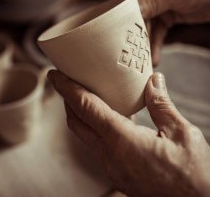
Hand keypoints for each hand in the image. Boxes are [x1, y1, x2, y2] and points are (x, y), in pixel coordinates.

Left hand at [48, 70, 209, 196]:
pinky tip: (105, 117)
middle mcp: (111, 157)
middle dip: (66, 99)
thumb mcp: (182, 134)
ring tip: (83, 94)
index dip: (67, 89)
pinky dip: (93, 127)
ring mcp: (113, 169)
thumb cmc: (195, 175)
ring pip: (85, 136)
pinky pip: (97, 146)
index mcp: (123, 142)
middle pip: (77, 123)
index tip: (54, 74)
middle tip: (64, 80)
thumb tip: (153, 80)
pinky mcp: (120, 174)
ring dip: (79, 114)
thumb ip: (162, 105)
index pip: (85, 108)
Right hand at [114, 0, 209, 64]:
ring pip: (143, 24)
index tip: (113, 24)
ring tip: (141, 58)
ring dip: (143, 40)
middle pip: (130, 10)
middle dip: (129, 28)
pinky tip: (154, 57)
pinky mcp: (167, 16)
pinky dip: (155, 43)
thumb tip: (130, 12)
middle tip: (128, 46)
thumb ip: (152, 2)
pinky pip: (157, 31)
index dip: (115, 6)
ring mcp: (157, 4)